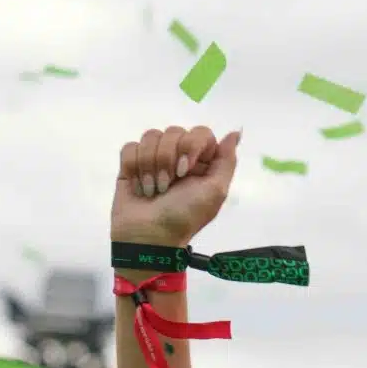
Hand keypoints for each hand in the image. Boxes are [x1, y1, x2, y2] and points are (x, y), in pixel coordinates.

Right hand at [110, 125, 239, 247]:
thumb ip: (227, 160)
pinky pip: (130, 147)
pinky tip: (140, 187)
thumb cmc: (185, 216)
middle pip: (174, 131)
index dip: (191, 146)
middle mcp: (179, 157)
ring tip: (154, 190)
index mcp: (202, 162)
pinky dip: (134, 168)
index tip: (186, 169)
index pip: (200, 132)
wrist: (148, 236)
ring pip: (151, 137)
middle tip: (168, 186)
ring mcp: (155, 159)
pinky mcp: (131, 165)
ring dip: (151, 166)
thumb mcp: (215, 191)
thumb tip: (236, 133)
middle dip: (168, 159)